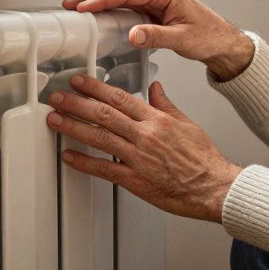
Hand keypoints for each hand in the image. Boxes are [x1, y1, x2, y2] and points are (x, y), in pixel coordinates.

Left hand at [45, 74, 241, 222]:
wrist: (213, 187)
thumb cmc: (204, 160)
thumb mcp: (187, 124)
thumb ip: (166, 105)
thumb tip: (155, 88)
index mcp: (157, 120)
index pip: (120, 97)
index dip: (95, 88)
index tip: (79, 82)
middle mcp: (145, 135)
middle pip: (104, 114)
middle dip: (76, 104)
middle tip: (57, 97)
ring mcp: (139, 158)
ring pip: (100, 137)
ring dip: (73, 127)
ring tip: (55, 119)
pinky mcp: (136, 180)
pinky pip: (104, 169)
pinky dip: (84, 162)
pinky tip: (68, 156)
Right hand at [62, 0, 254, 80]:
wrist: (222, 41)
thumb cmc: (209, 37)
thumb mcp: (183, 40)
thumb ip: (156, 36)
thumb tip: (132, 34)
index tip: (84, 6)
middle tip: (71, 4)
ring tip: (77, 7)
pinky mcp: (154, 6)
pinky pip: (127, 2)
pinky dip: (109, 5)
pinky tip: (97, 13)